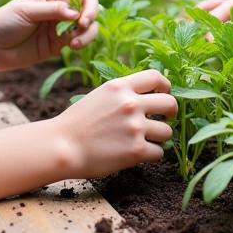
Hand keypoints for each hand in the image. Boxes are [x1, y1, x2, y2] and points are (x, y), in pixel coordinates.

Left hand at [0, 0, 99, 71]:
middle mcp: (60, 11)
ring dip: (88, 35)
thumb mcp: (26, 11)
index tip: (83, 19)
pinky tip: (73, 47)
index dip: (87, 6)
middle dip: (90, 20)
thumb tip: (76, 13)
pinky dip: (81, 44)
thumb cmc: (3, 22)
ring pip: (86, 29)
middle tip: (82, 29)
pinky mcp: (58, 46)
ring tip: (75, 44)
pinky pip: (77, 42)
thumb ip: (51, 10)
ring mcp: (60, 29)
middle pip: (87, 12)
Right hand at [58, 69, 177, 176]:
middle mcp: (131, 104)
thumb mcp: (100, 95)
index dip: (165, 86)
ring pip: (167, 131)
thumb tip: (148, 93)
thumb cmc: (78, 123)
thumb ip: (123, 93)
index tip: (164, 94)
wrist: (62, 146)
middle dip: (171, 112)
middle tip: (165, 119)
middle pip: (170, 103)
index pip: (156, 77)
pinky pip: (159, 152)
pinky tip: (141, 154)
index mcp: (121, 87)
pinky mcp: (136, 151)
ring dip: (160, 137)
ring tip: (148, 140)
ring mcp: (135, 127)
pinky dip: (153, 155)